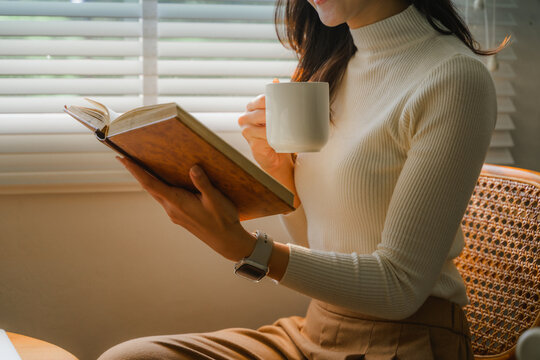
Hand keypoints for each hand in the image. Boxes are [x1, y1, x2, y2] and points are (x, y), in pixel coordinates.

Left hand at [117, 156, 255, 261]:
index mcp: (177, 202)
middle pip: (149, 188)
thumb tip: (193, 168)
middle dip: (136, 173)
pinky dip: (159, 187)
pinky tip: (163, 182)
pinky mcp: (180, 216)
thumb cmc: (222, 219)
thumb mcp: (215, 199)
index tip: (123, 159)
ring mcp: (175, 214)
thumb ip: (203, 183)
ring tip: (140, 167)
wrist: (226, 241)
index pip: (150, 184)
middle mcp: (171, 209)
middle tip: (124, 158)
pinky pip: (165, 198)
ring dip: (147, 180)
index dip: (135, 171)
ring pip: (157, 193)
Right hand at [238, 94, 300, 207]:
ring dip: (272, 122)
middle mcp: (246, 117)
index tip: (284, 102)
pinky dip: (269, 135)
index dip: (271, 100)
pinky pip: (261, 135)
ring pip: (260, 122)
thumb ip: (277, 98)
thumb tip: (275, 80)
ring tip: (284, 124)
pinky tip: (276, 135)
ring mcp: (246, 129)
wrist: (276, 156)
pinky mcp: (250, 141)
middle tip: (287, 114)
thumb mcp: (278, 115)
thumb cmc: (277, 134)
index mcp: (252, 108)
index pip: (261, 99)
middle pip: (260, 110)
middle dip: (273, 112)